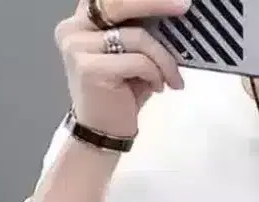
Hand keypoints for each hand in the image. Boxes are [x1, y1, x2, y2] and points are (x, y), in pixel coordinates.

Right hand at [55, 0, 188, 137]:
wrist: (104, 132)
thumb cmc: (121, 94)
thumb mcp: (133, 55)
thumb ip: (142, 31)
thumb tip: (174, 10)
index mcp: (84, 18)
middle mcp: (74, 27)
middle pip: (119, 2)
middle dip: (156, 2)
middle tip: (183, 6)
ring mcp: (78, 47)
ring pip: (137, 37)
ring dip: (163, 59)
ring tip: (172, 78)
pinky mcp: (89, 68)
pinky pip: (138, 61)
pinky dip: (156, 74)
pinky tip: (158, 88)